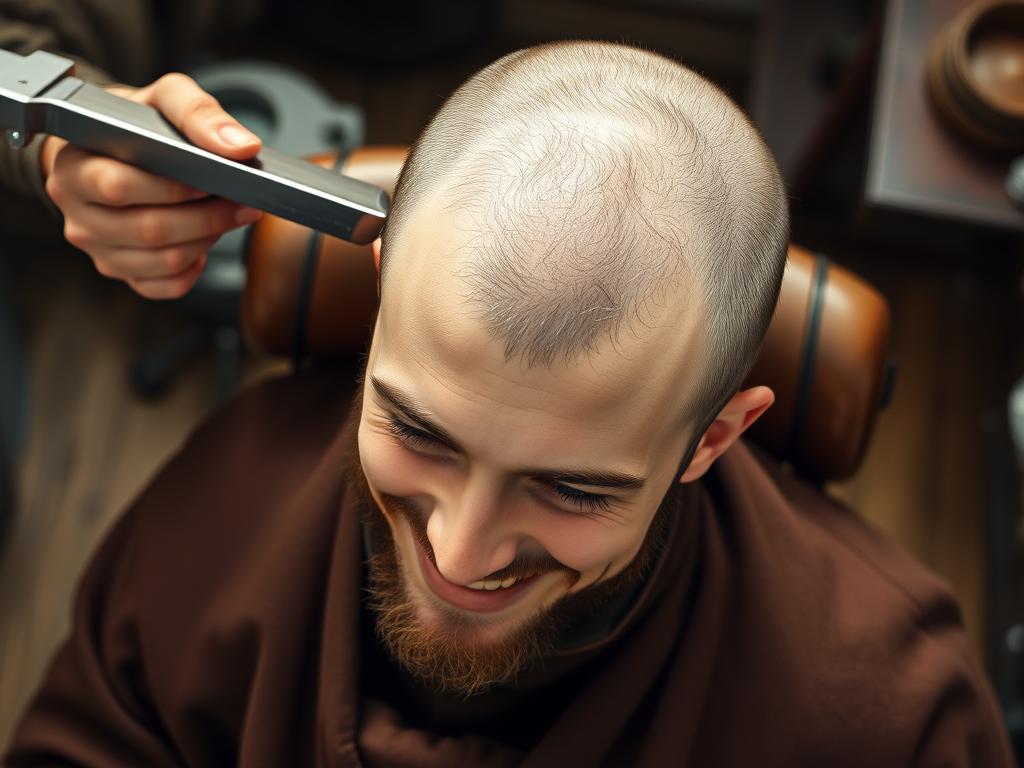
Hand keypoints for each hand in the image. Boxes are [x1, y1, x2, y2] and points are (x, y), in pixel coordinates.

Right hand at [41, 74, 263, 298]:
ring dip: (207, 240)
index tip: (218, 179)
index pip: (120, 186)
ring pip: (163, 261)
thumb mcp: (162, 99)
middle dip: (207, 217)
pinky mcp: (118, 270)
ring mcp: (97, 247)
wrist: (108, 146)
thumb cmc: (133, 124)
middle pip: (149, 229)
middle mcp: (77, 212)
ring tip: (228, 215)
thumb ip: (199, 112)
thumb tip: (242, 147)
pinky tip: (203, 243)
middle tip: (243, 202)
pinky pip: (165, 286)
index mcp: (75, 167)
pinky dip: (194, 269)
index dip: (177, 187)